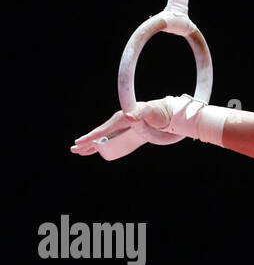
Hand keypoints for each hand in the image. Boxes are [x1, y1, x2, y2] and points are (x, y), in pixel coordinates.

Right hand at [70, 95, 196, 158]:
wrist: (169, 114)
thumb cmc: (160, 113)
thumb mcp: (150, 113)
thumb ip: (140, 114)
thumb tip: (128, 117)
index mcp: (121, 119)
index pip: (102, 130)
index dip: (90, 138)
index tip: (79, 143)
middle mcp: (120, 122)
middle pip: (100, 135)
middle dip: (86, 143)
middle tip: (74, 150)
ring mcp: (123, 127)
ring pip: (104, 138)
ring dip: (92, 145)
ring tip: (81, 151)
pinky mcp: (129, 132)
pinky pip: (113, 140)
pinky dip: (104, 145)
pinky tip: (99, 150)